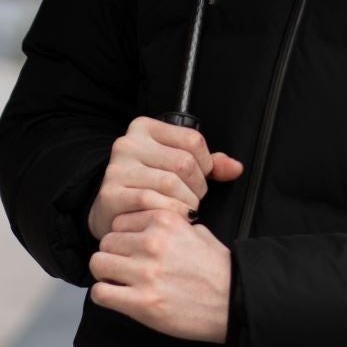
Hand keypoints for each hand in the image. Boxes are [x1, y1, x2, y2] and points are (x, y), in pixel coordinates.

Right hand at [89, 117, 244, 240]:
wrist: (112, 212)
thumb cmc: (149, 186)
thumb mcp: (178, 167)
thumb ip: (209, 164)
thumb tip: (235, 168)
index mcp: (144, 128)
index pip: (192, 140)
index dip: (205, 164)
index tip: (199, 178)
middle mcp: (127, 143)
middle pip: (184, 162)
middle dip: (197, 188)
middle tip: (192, 200)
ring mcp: (117, 168)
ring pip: (170, 184)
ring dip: (186, 203)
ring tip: (183, 210)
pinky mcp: (110, 194)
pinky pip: (152, 202)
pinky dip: (170, 213)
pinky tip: (170, 218)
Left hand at [90, 207, 232, 342]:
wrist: (234, 303)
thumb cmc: (219, 271)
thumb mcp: (199, 232)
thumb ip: (171, 224)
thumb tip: (150, 224)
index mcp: (165, 220)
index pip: (120, 221)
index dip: (124, 236)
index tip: (133, 249)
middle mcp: (152, 243)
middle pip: (106, 242)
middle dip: (114, 255)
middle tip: (127, 268)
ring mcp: (146, 273)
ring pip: (98, 264)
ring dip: (107, 274)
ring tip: (122, 282)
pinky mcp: (142, 302)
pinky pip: (100, 293)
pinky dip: (105, 296)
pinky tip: (120, 298)